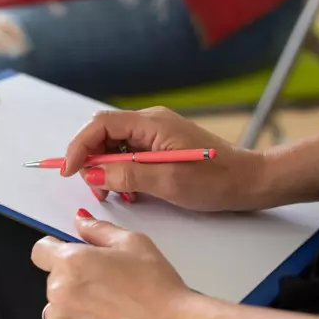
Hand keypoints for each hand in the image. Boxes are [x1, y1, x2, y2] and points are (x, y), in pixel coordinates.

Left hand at [32, 211, 194, 318]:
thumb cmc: (157, 290)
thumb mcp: (134, 243)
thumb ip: (99, 230)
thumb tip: (81, 221)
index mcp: (71, 262)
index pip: (41, 251)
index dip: (55, 252)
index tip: (69, 259)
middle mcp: (58, 293)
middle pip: (53, 282)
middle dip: (73, 282)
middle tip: (105, 288)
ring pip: (56, 310)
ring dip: (72, 309)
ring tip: (107, 312)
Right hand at [62, 107, 268, 211]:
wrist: (250, 181)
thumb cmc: (216, 180)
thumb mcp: (168, 182)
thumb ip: (127, 175)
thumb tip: (93, 172)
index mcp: (151, 123)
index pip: (100, 124)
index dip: (79, 146)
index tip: (69, 172)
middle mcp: (150, 122)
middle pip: (104, 134)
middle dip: (93, 162)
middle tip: (99, 190)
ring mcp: (156, 134)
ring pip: (115, 147)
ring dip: (108, 171)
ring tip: (119, 196)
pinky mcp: (162, 147)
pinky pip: (130, 155)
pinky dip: (123, 173)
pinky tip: (134, 193)